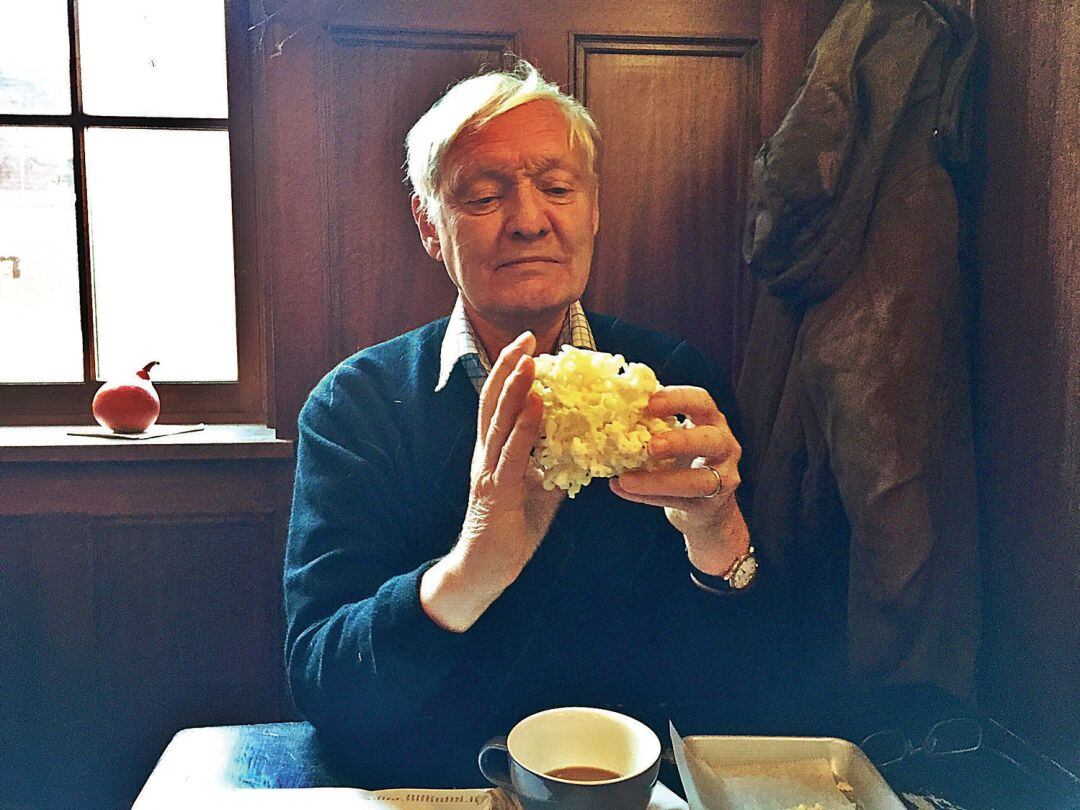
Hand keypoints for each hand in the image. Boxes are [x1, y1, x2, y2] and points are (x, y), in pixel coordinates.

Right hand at [420, 332, 564, 630]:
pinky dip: (524, 427)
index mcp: (493, 451)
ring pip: (499, 421)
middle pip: (493, 400)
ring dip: (515, 389)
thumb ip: (553, 467)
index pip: (499, 402)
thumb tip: (582, 448)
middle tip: (526, 337)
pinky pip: (512, 454)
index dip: (510, 371)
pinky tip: (537, 407)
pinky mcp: (496, 492)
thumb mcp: (539, 491)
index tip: (527, 346)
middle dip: (509, 367)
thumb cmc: (510, 531)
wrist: (484, 570)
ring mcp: (488, 471)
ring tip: (529, 362)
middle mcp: (486, 455)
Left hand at [609, 386, 748, 575]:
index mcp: (711, 421)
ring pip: (698, 480)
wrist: (706, 508)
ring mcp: (722, 477)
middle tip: (651, 446)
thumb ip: (651, 426)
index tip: (650, 403)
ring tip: (626, 479)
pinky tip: (624, 490)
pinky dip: (649, 496)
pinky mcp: (710, 505)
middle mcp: (724, 446)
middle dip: (681, 441)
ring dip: (659, 480)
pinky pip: (679, 501)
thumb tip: (607, 414)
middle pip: (710, 439)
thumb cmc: (683, 462)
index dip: (678, 399)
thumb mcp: (673, 438)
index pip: (701, 401)